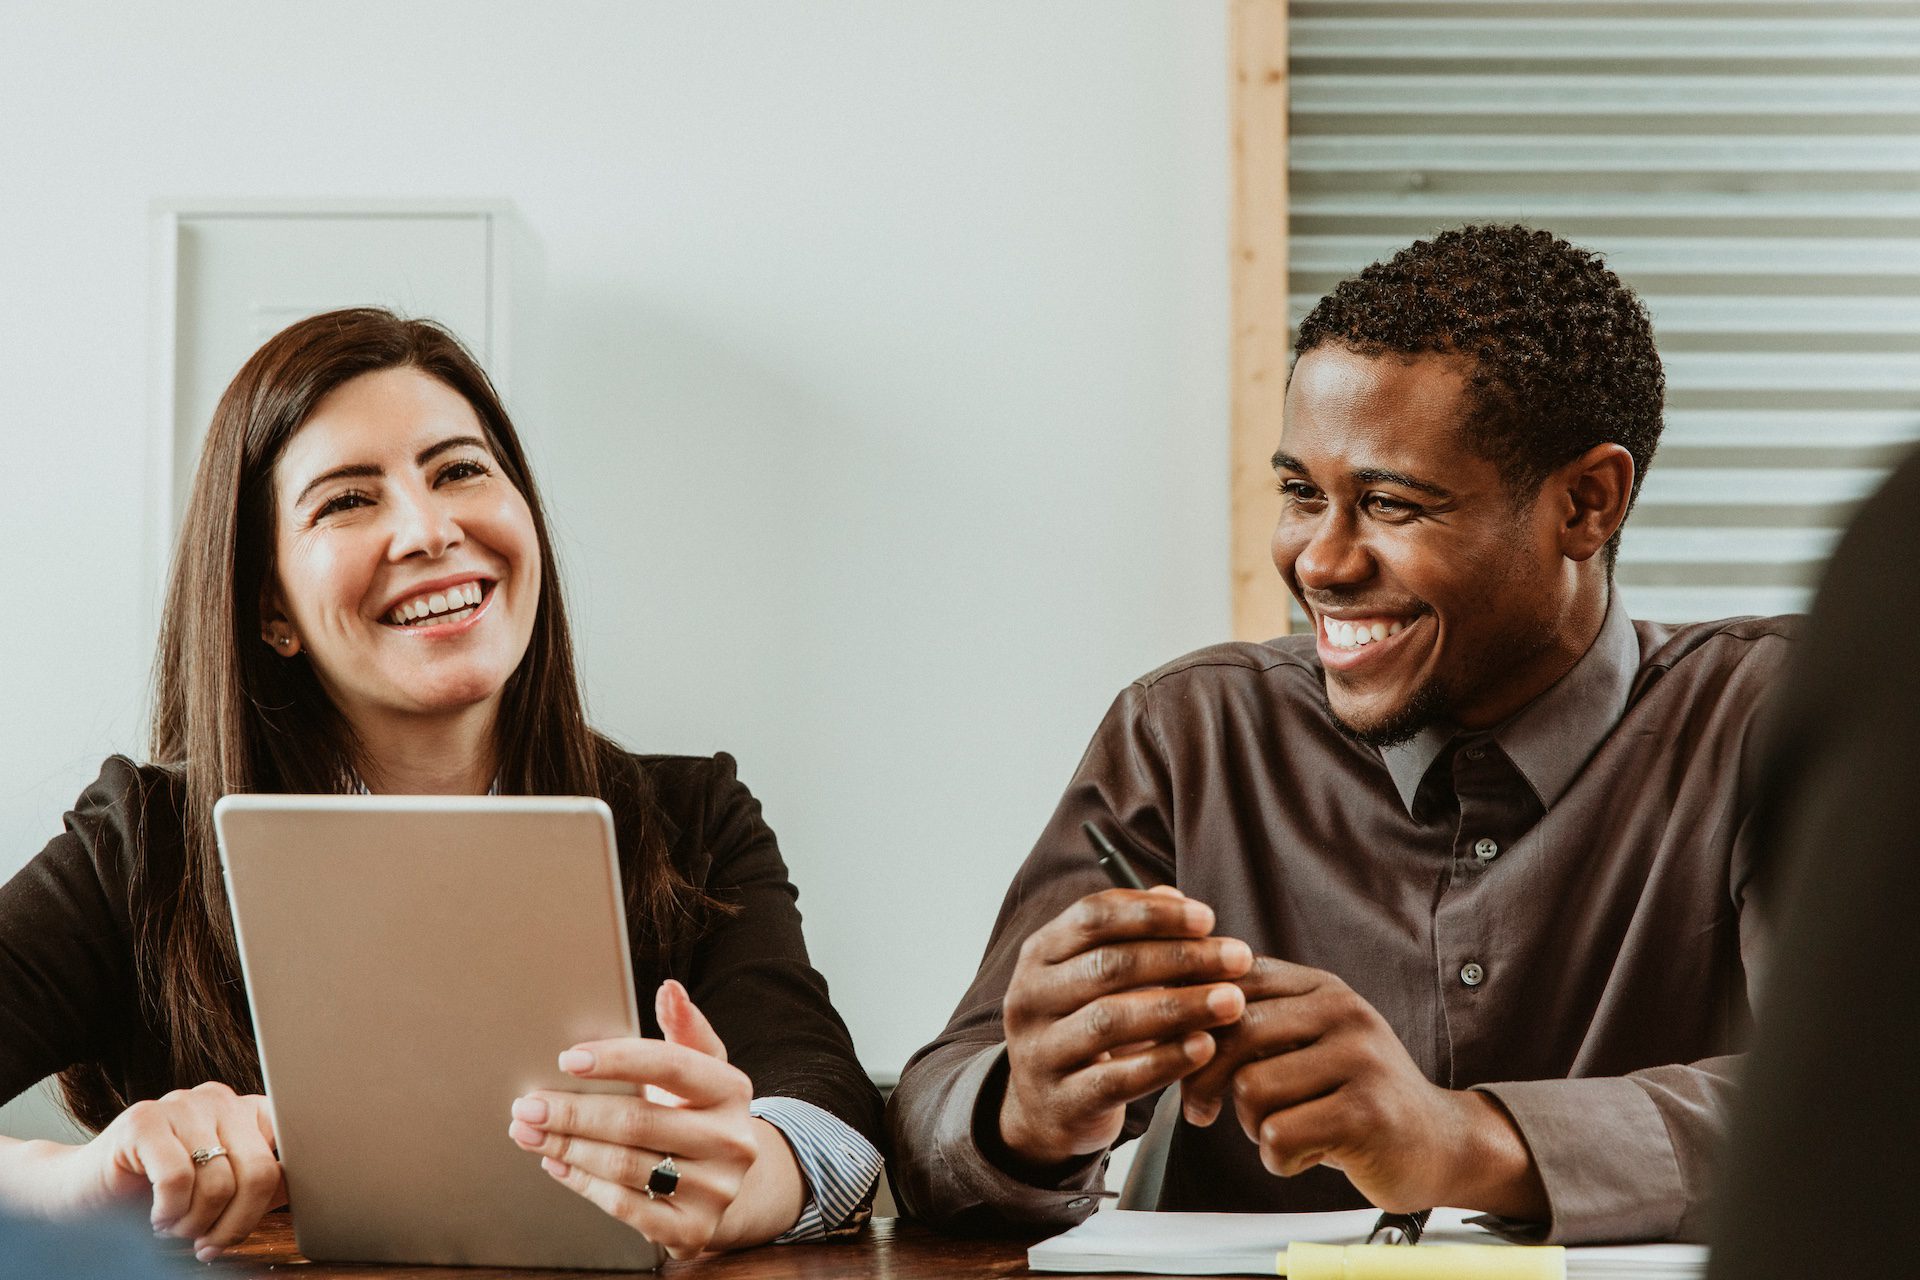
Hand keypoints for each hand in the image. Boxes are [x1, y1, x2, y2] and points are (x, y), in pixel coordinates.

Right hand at [46, 1081, 283, 1261]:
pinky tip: (157, 1218)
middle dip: (236, 1223)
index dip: (272, 1201)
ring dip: (196, 1224)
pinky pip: (178, 1179)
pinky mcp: (143, 1120)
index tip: (243, 1227)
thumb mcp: (221, 1192)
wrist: (82, 1193)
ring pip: (219, 1181)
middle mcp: (221, 1100)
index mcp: (248, 1113)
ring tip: (175, 1227)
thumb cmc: (159, 1196)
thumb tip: (297, 1190)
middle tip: (207, 1244)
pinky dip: (170, 1213)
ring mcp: (182, 1104)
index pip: (289, 1152)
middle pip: (261, 1172)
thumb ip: (260, 1186)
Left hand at [508, 980, 780, 1257]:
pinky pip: (624, 1206)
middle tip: (527, 1104)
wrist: (729, 1183)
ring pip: (624, 1165)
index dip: (618, 1060)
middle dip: (573, 1112)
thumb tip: (669, 989)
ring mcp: (715, 1189)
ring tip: (529, 1132)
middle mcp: (732, 1141)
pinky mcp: (693, 1230)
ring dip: (566, 1147)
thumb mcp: (701, 1067)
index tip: (568, 1058)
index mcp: (732, 1089)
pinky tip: (558, 1164)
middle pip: (637, 1120)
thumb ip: (683, 1028)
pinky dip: (583, 1183)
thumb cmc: (698, 1111)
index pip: (671, 1066)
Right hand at [998, 885, 1252, 1167]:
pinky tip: (1205, 1047)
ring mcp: (1039, 1051)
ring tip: (1232, 1001)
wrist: (1042, 1110)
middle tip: (1238, 958)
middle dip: (1181, 958)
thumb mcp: (1095, 978)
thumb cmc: (1083, 1028)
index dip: (1152, 914)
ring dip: (1180, 1006)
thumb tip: (1174, 895)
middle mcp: (1029, 997)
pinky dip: (1165, 1060)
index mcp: (1040, 954)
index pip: (1093, 917)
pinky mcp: (1061, 1101)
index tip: (1208, 918)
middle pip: (1108, 965)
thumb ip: (1131, 935)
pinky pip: (1116, 1078)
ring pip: (1110, 1019)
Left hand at [1179, 958, 1543, 1216]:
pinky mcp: (1367, 1112)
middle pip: (1234, 1032)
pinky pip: (1279, 1135)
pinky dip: (1278, 1158)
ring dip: (1251, 1125)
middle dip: (1205, 1079)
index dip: (1192, 1020)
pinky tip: (1307, 1154)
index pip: (1234, 982)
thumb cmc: (1355, 1097)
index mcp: (1321, 987)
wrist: (1439, 1144)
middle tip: (1201, 1111)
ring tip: (1282, 1131)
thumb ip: (1255, 1023)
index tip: (1176, 1054)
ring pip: (1252, 1089)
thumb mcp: (1310, 1043)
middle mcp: (1343, 1012)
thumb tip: (1170, 1013)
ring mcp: (1360, 1059)